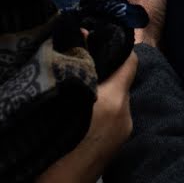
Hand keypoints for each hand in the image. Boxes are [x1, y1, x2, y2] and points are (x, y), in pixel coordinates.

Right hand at [36, 51, 138, 182]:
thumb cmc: (54, 146)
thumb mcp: (62, 99)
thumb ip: (75, 68)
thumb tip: (79, 38)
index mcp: (114, 101)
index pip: (129, 60)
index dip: (113, 46)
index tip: (90, 38)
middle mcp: (125, 115)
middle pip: (120, 78)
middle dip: (100, 67)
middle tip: (74, 60)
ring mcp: (123, 133)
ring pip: (114, 97)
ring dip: (98, 89)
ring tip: (73, 84)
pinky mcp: (116, 147)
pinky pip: (111, 115)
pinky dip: (99, 107)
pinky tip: (76, 109)